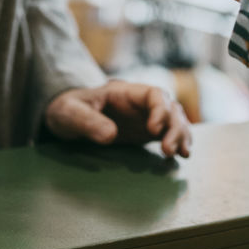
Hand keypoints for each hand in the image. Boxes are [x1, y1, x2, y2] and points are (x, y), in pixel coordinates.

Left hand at [44, 80, 191, 157]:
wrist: (65, 118)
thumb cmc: (67, 109)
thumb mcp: (70, 112)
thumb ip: (87, 121)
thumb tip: (111, 135)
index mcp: (124, 92)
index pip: (153, 94)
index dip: (159, 110)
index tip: (153, 130)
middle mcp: (140, 104)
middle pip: (169, 108)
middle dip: (174, 127)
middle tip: (168, 150)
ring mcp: (145, 117)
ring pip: (174, 121)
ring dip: (181, 135)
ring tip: (180, 154)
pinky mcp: (145, 132)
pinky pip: (169, 134)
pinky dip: (179, 142)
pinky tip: (182, 156)